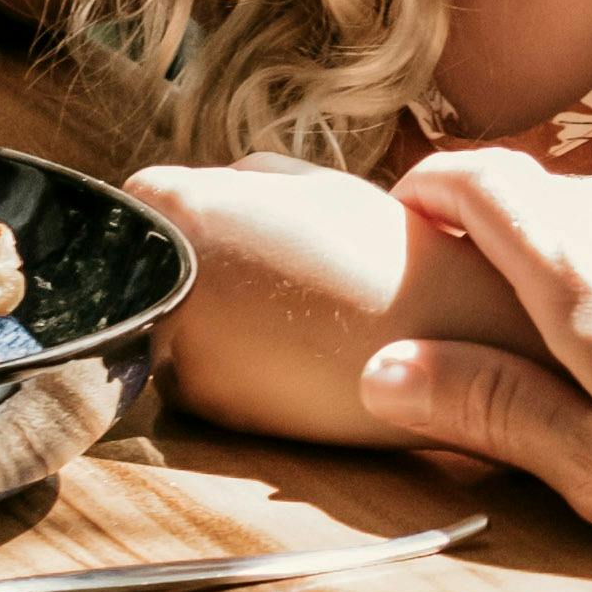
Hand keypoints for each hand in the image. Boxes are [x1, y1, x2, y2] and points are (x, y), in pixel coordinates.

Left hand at [131, 156, 529, 444]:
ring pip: (172, 327)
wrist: (450, 343)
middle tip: (274, 273)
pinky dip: (234, 369)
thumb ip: (244, 180)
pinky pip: (202, 378)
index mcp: (186, 212)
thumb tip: (211, 195)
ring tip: (291, 319)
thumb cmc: (388, 250)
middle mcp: (168, 288)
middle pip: (154, 269)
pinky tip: (294, 358)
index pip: (140, 202)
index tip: (233, 225)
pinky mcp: (212, 412)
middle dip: (197, 268)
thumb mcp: (316, 184)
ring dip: (211, 322)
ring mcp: (183, 354)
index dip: (188, 211)